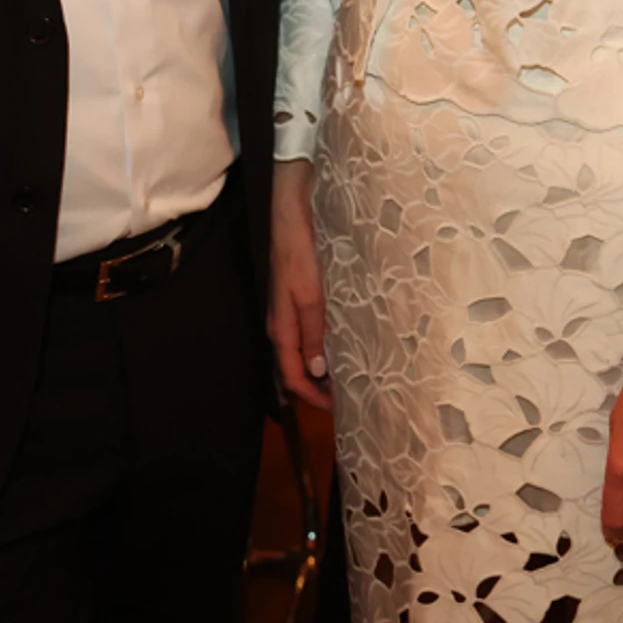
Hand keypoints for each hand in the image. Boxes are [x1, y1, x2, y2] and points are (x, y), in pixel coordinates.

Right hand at [268, 159, 330, 409]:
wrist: (291, 211)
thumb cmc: (300, 252)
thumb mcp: (310, 293)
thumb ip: (314, 331)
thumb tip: (318, 370)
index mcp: (282, 327)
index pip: (292, 375)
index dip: (311, 396)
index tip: (336, 410)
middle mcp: (282, 323)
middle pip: (292, 368)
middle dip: (313, 389)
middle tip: (340, 402)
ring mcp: (287, 310)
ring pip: (298, 352)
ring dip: (316, 370)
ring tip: (340, 383)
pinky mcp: (297, 296)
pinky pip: (304, 333)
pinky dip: (317, 348)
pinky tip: (334, 347)